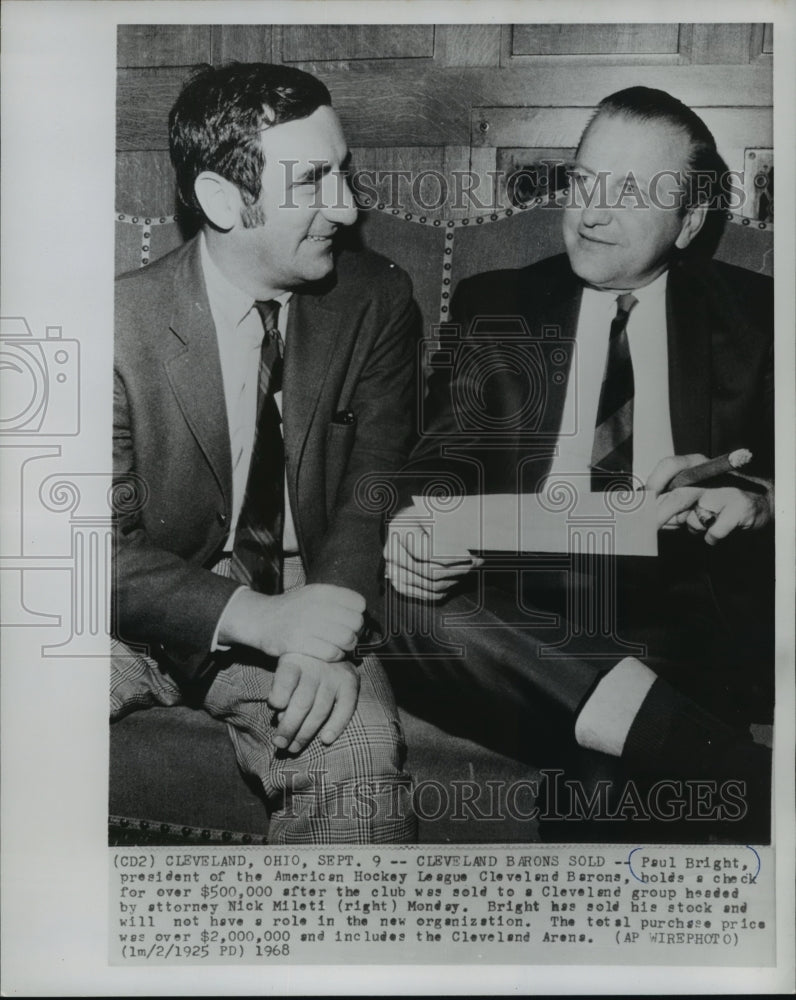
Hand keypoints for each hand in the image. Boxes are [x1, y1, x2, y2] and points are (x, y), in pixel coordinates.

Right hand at [217, 584, 364, 660]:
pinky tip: (330, 654)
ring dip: (347, 647)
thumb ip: (337, 601)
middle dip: (356, 633)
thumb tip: (362, 614)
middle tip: (347, 637)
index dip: (358, 614)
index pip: (358, 603)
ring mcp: (306, 624)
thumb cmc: (293, 609)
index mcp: (322, 591)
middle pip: (356, 623)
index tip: (350, 621)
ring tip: (340, 647)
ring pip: (347, 639)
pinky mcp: (298, 643)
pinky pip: (331, 653)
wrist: (261, 619)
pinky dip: (335, 656)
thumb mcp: (313, 594)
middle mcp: (316, 605)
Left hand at [268, 653, 359, 752]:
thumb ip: (281, 689)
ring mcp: (335, 675)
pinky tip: (325, 740)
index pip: (286, 677)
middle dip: (289, 727)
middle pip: (302, 702)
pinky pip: (345, 709)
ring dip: (306, 733)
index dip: (280, 694)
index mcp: (295, 658)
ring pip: (320, 710)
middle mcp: (316, 666)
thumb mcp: (285, 667)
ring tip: (293, 748)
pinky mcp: (350, 682)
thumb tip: (281, 715)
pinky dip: (336, 726)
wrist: (329, 644)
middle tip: (279, 744)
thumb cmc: (299, 664)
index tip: (274, 707)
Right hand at [384, 503, 482, 600]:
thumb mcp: (434, 512)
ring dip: (454, 579)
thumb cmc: (423, 516)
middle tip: (475, 562)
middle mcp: (392, 554)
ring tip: (469, 569)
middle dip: (457, 569)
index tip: (468, 555)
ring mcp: (394, 571)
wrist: (406, 524)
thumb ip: (447, 526)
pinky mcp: (400, 585)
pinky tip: (456, 579)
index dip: (450, 558)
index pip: (427, 553)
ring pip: (431, 585)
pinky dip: (445, 589)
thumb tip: (471, 542)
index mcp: (398, 532)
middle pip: (430, 572)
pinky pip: (427, 594)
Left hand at [648, 454, 773, 543]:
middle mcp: (711, 473)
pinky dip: (711, 537)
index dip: (652, 484)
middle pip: (678, 496)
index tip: (641, 504)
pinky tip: (718, 530)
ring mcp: (727, 490)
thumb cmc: (716, 497)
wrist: (759, 501)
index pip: (669, 465)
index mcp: (696, 463)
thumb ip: (668, 498)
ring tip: (704, 521)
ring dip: (692, 526)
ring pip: (695, 518)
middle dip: (659, 517)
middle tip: (647, 530)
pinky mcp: (739, 508)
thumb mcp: (692, 490)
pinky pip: (712, 532)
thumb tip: (642, 514)